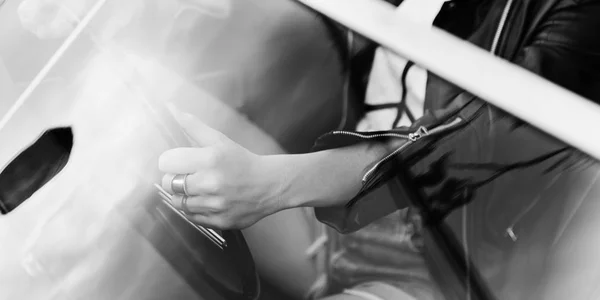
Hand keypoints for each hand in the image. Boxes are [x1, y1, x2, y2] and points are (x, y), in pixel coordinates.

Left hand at [158, 112, 285, 229]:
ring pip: (177, 203)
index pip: (165, 162)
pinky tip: (208, 200)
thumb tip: (172, 108)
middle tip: (190, 176)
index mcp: (210, 159)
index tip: (179, 162)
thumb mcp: (219, 140)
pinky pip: (191, 217)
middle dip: (175, 179)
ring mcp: (215, 204)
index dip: (170, 161)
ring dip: (184, 196)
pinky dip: (195, 209)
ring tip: (199, 189)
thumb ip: (193, 125)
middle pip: (168, 184)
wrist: (270, 185)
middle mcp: (211, 183)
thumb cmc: (243, 161)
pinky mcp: (219, 221)